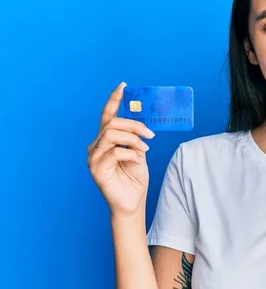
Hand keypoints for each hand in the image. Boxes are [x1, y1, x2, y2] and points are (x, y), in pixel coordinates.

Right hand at [87, 82, 154, 216]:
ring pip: (112, 135)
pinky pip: (114, 152)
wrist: (132, 202)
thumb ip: (136, 138)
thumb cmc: (135, 177)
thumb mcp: (139, 152)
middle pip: (112, 123)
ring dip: (133, 140)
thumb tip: (142, 123)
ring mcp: (93, 157)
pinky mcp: (96, 169)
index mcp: (106, 140)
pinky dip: (130, 154)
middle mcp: (96, 146)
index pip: (107, 115)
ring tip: (144, 151)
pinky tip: (138, 161)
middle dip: (134, 125)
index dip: (114, 99)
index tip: (124, 86)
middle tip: (150, 135)